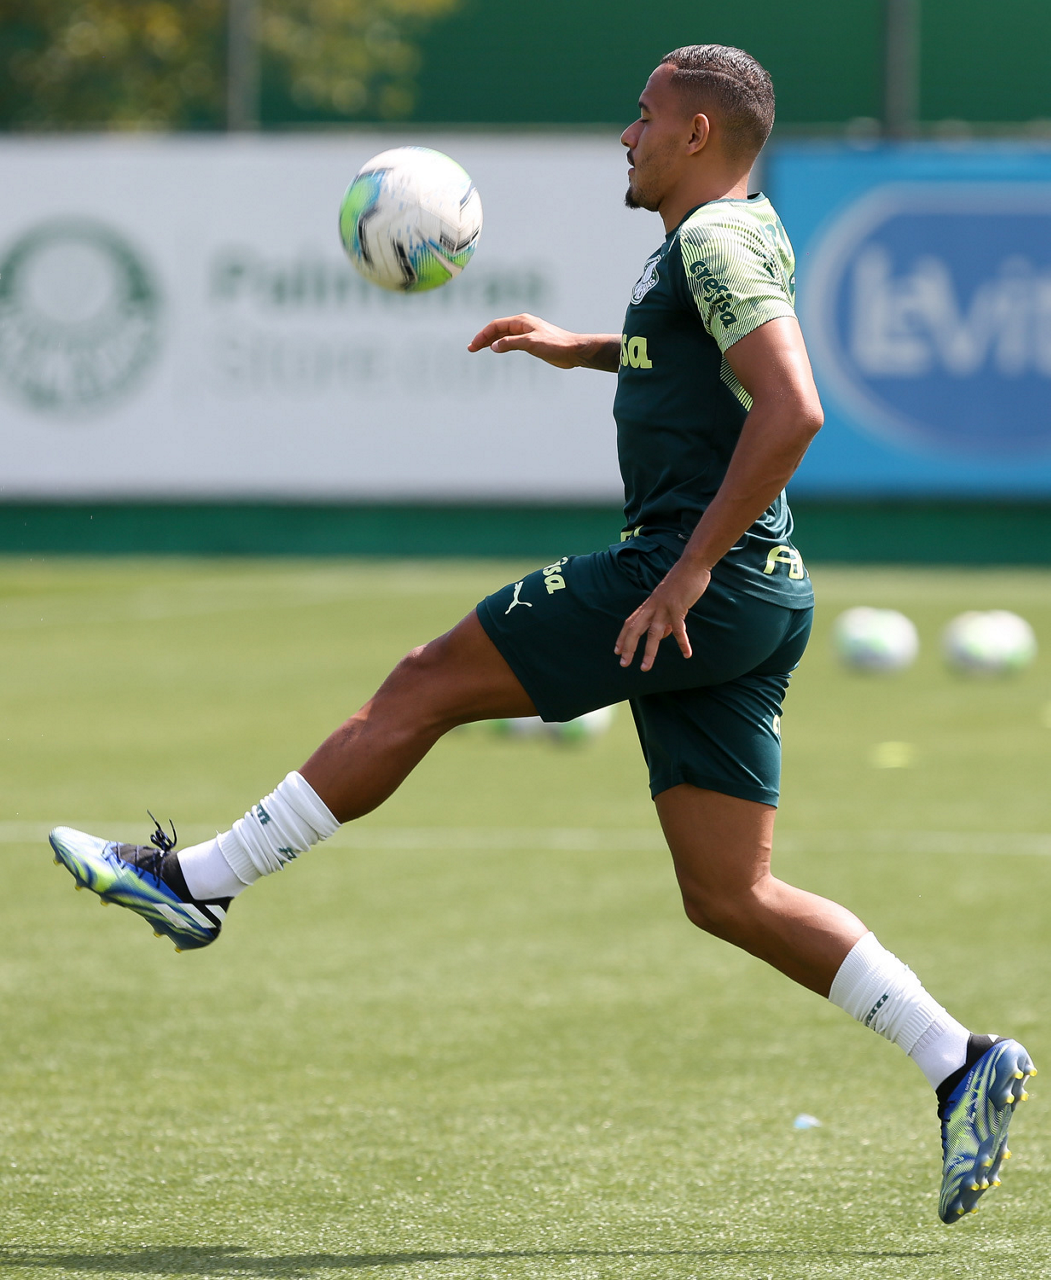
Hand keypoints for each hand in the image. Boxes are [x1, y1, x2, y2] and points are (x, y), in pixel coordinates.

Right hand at [468, 314, 595, 368]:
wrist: (573, 350)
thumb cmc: (555, 345)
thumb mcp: (531, 344)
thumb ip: (512, 344)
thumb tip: (493, 346)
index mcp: (522, 321)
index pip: (496, 325)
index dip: (483, 335)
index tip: (473, 346)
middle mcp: (523, 325)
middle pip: (498, 329)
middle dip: (484, 338)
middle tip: (471, 348)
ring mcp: (527, 333)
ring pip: (504, 335)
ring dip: (491, 341)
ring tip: (479, 349)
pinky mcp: (531, 342)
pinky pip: (511, 341)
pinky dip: (501, 345)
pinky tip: (497, 350)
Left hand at [614, 562, 711, 672]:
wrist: (692, 565)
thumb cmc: (681, 583)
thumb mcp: (669, 602)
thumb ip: (665, 618)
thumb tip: (664, 634)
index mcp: (649, 605)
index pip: (630, 623)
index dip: (622, 637)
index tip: (617, 651)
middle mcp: (652, 607)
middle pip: (635, 629)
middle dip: (628, 647)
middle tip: (623, 664)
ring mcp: (664, 607)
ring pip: (652, 633)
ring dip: (649, 652)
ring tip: (645, 668)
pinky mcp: (678, 607)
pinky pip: (678, 628)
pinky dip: (682, 642)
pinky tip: (687, 654)